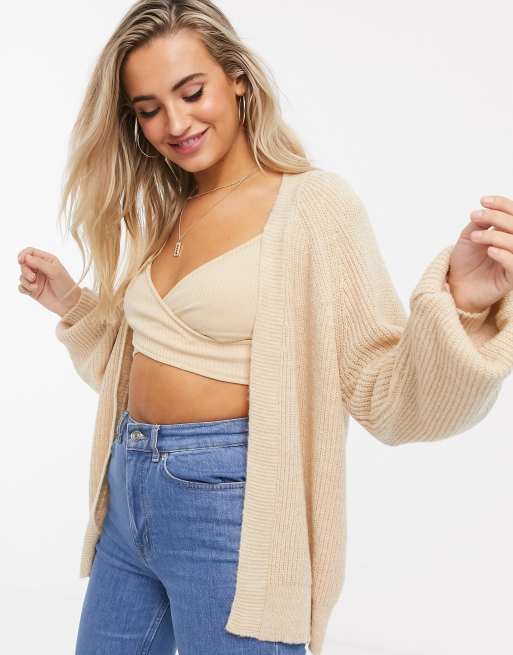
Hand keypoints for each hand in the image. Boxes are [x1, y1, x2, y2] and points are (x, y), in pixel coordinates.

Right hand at [17, 247, 81, 315]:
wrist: (69, 303)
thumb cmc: (66, 285)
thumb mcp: (54, 271)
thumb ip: (40, 263)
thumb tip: (26, 257)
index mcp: (47, 260)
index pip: (31, 252)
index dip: (24, 254)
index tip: (21, 261)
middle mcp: (40, 269)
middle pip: (24, 264)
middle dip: (25, 270)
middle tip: (32, 278)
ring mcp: (36, 280)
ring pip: (22, 276)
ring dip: (25, 281)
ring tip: (35, 287)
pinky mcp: (33, 290)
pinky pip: (21, 287)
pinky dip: (24, 288)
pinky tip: (31, 291)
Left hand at [447, 195, 512, 312]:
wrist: (457, 284)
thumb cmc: (465, 260)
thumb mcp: (470, 235)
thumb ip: (481, 222)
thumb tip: (490, 209)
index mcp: (509, 233)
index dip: (503, 204)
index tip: (483, 201)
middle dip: (496, 217)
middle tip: (475, 218)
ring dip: (495, 236)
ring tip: (475, 237)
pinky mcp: (511, 278)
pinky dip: (504, 255)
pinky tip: (490, 251)